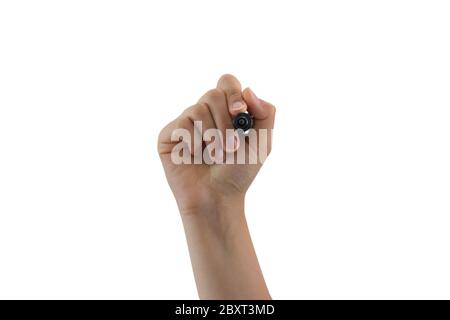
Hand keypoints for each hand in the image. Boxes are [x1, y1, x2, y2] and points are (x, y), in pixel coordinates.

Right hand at [157, 74, 275, 215]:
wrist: (217, 198)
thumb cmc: (238, 172)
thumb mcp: (262, 143)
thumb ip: (266, 113)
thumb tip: (248, 90)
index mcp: (225, 111)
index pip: (226, 83)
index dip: (233, 94)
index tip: (239, 114)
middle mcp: (204, 113)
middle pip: (213, 94)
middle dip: (226, 122)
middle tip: (231, 146)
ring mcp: (185, 123)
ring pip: (198, 109)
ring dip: (212, 135)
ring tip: (215, 156)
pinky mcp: (169, 135)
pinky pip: (181, 124)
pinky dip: (193, 142)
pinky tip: (194, 156)